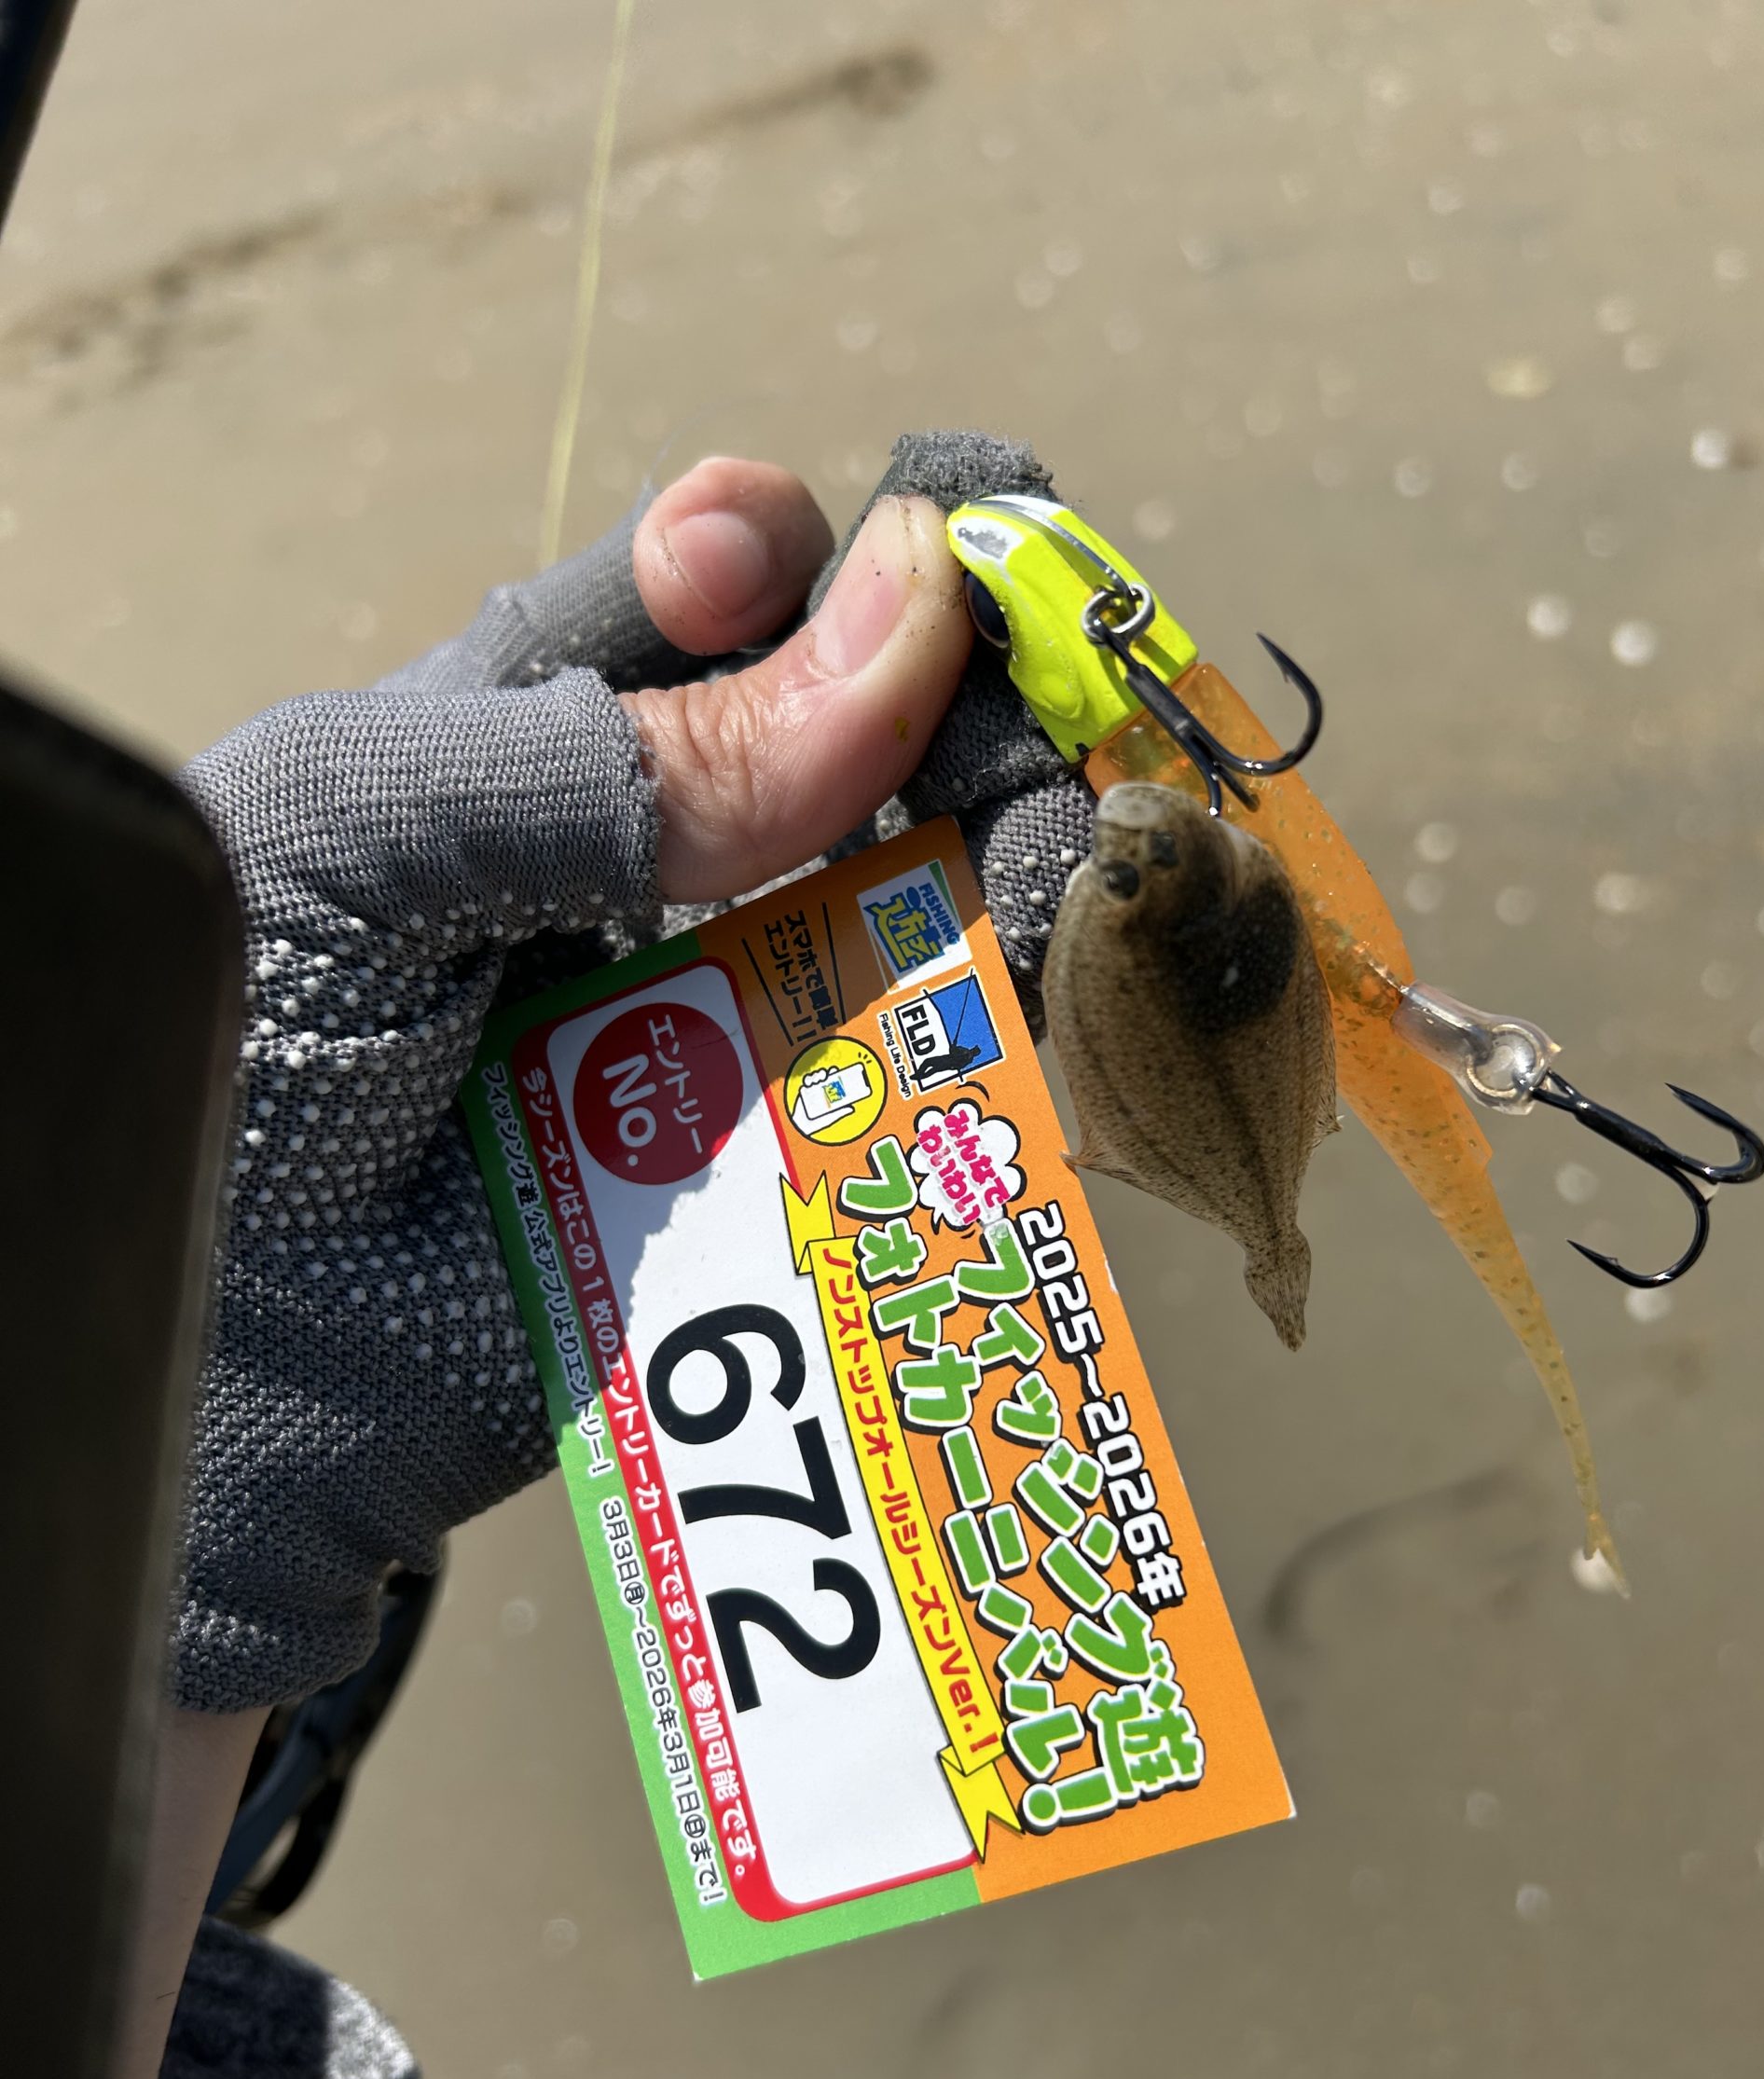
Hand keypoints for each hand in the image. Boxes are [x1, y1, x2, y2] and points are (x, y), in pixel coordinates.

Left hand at [177, 457, 970, 1708]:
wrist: (237, 1358)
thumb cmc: (243, 1052)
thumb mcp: (366, 839)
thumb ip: (609, 749)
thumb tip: (899, 627)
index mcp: (531, 721)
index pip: (717, 582)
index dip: (804, 564)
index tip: (846, 597)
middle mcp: (653, 841)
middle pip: (864, 720)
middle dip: (954, 707)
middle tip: (1009, 758)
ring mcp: (729, 990)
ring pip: (924, 878)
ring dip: (1006, 852)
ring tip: (1054, 867)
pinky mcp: (780, 1137)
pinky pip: (925, 1053)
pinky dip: (1002, 1012)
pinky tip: (1040, 992)